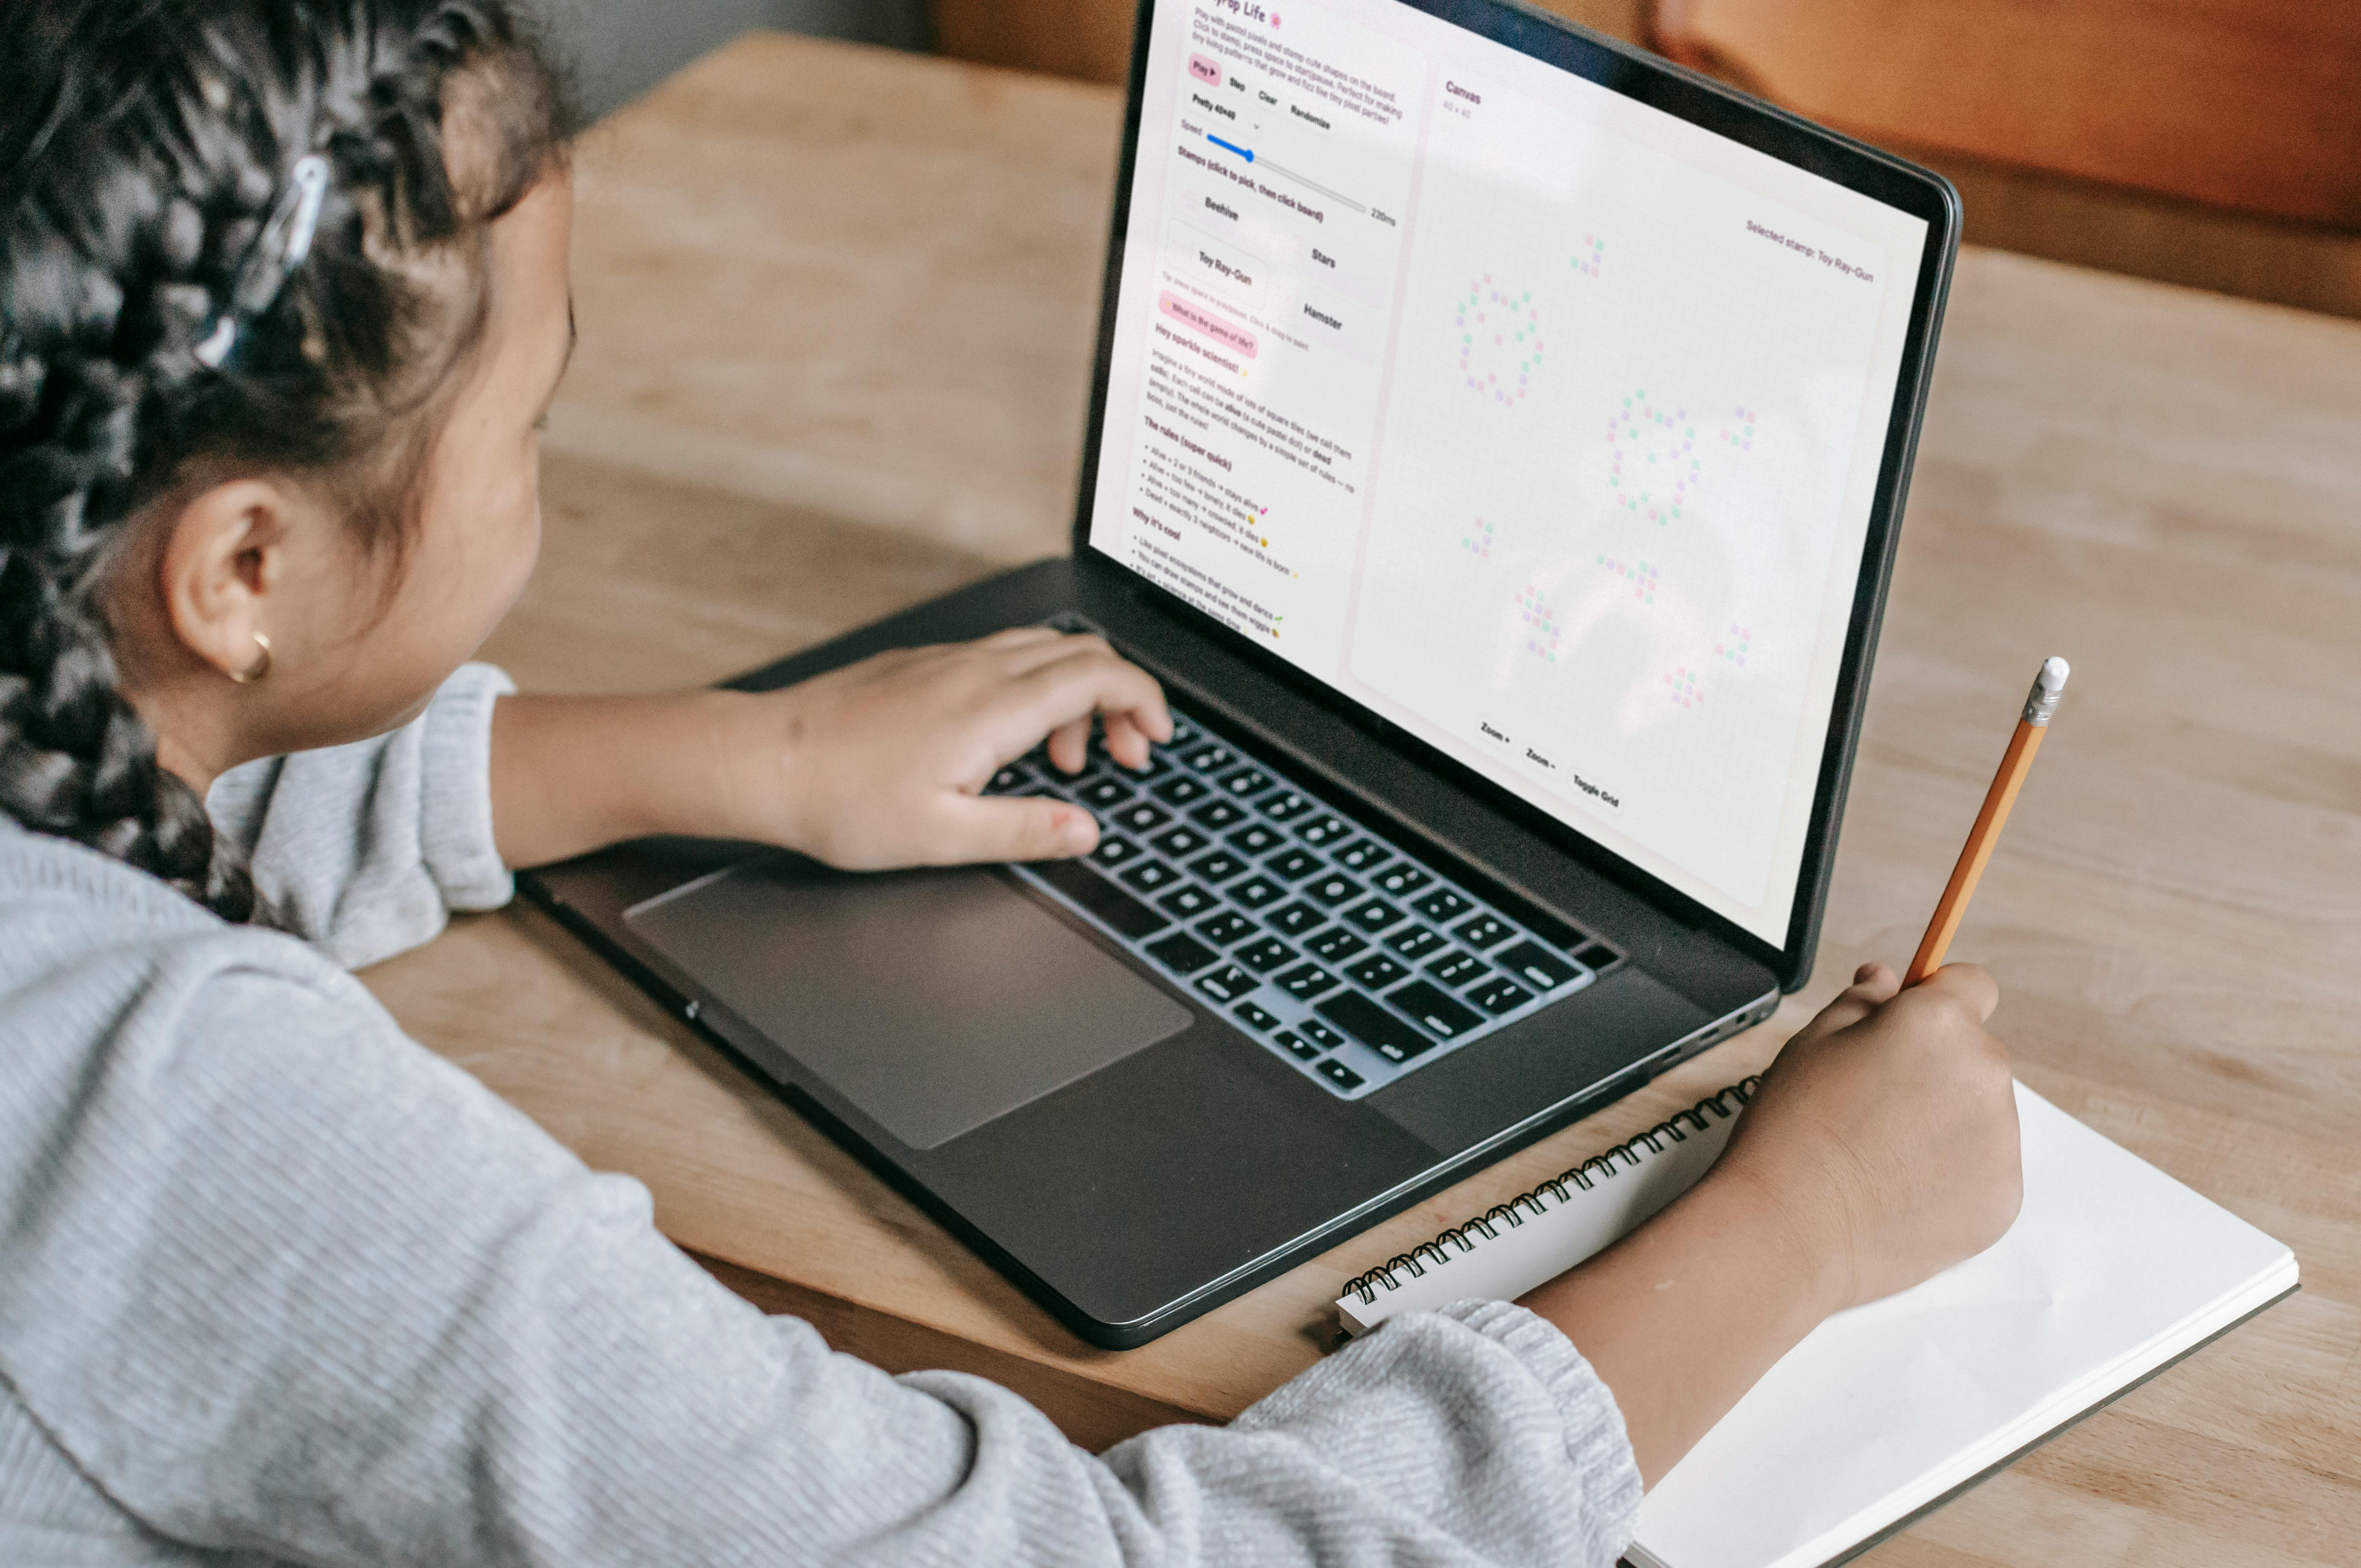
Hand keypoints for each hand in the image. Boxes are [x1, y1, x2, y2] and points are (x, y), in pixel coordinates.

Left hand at [709, 628, 1172, 869]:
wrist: (762, 760)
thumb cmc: (840, 801)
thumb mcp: (943, 838)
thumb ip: (1025, 832)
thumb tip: (1086, 832)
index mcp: (991, 708)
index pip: (1099, 675)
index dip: (1144, 701)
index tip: (1156, 737)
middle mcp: (975, 670)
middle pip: (1081, 652)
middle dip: (1121, 699)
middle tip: (1125, 756)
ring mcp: (947, 661)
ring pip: (1042, 650)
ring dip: (1075, 696)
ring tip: (1065, 761)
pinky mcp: (923, 665)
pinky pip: (1001, 657)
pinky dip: (1032, 690)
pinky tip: (1010, 742)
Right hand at [1713, 961, 2022, 1313]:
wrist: (1790, 1227)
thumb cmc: (1793, 1127)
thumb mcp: (1812, 1041)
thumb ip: (1862, 1002)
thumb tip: (1888, 980)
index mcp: (1940, 1023)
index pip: (1972, 986)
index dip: (1936, 1001)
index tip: (1906, 1030)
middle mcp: (1986, 1073)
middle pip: (1974, 1055)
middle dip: (1936, 1069)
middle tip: (1873, 1104)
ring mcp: (2003, 1142)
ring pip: (1981, 1114)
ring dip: (1945, 1123)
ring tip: (1881, 1155)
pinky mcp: (2004, 1198)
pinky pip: (1984, 1170)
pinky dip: (1951, 1176)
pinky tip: (1898, 1189)